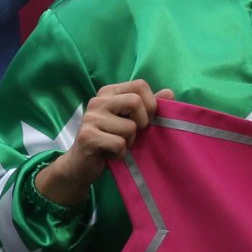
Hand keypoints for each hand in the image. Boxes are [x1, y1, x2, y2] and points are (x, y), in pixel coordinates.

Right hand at [33, 81, 173, 207]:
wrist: (82, 166)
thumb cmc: (111, 141)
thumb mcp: (132, 121)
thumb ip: (149, 106)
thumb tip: (169, 93)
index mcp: (110, 92)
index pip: (140, 85)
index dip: (150, 104)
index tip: (144, 120)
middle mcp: (98, 100)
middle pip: (135, 102)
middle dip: (142, 123)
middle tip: (131, 134)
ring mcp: (90, 117)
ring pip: (129, 127)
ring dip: (129, 142)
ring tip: (117, 144)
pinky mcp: (87, 136)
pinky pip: (119, 144)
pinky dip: (120, 153)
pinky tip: (110, 154)